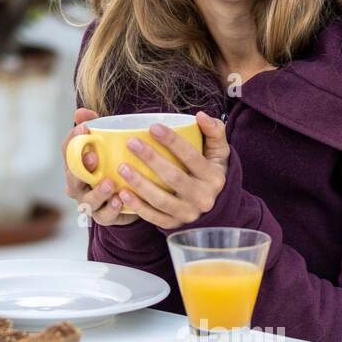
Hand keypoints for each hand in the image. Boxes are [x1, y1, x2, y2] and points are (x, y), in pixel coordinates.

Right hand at [63, 109, 139, 225]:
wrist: (130, 195)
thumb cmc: (113, 164)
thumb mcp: (107, 144)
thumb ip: (95, 126)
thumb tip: (81, 111)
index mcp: (75, 164)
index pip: (67, 150)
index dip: (73, 139)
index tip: (84, 127)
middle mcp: (77, 185)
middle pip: (72, 177)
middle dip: (81, 168)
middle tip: (94, 157)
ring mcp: (89, 202)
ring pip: (87, 200)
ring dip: (98, 192)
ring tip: (110, 184)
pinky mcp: (103, 216)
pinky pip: (104, 216)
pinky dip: (111, 209)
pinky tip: (121, 200)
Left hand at [115, 111, 229, 229]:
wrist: (215, 207)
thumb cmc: (210, 172)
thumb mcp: (219, 153)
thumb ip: (215, 132)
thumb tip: (201, 116)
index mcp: (213, 177)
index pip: (192, 157)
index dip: (173, 142)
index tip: (153, 127)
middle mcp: (202, 198)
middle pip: (174, 178)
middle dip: (151, 159)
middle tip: (131, 143)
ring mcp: (188, 214)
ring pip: (161, 200)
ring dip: (140, 184)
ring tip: (121, 167)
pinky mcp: (173, 225)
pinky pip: (153, 218)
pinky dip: (137, 207)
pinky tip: (122, 193)